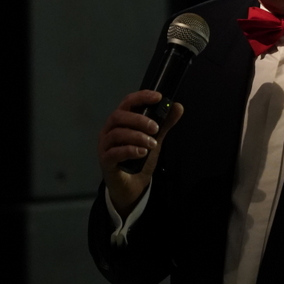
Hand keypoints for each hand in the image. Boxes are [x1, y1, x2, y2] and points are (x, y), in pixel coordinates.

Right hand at [97, 90, 183, 216]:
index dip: (141, 97)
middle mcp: (109, 130)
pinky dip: (130, 151)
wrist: (132, 186)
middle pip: (119, 116)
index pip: (127, 102)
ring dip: (137, 136)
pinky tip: (142, 153)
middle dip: (139, 120)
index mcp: (120, 122)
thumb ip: (163, 124)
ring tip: (152, 144)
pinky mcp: (105, 161)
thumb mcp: (154, 140)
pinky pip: (114, 153)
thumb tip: (178, 107)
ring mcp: (105, 146)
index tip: (158, 97)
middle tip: (155, 128)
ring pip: (117, 134)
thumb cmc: (139, 159)